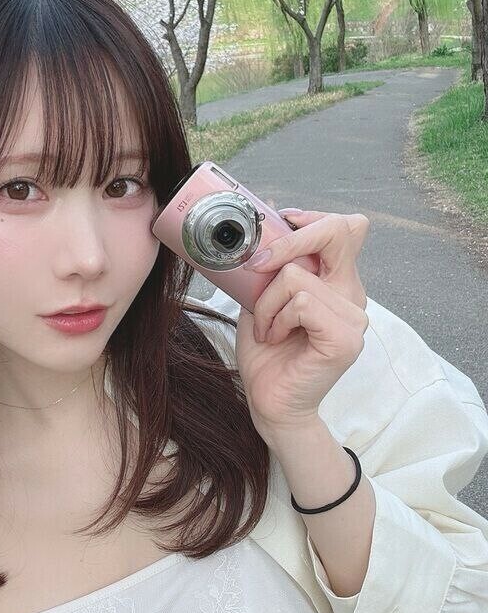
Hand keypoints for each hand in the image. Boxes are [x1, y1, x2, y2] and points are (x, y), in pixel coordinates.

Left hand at [234, 208, 370, 440]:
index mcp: (338, 283)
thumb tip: (266, 209)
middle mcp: (353, 296)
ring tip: (266, 328)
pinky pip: (302, 302)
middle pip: (338, 231)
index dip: (312, 220)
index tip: (280, 229)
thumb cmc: (266, 353)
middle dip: (289, 240)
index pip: (346, 227)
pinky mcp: (345, 338)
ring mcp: (354, 318)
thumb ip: (269, 261)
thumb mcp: (261, 297)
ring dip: (267, 302)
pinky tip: (274, 338)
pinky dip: (276, 318)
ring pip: (298, 275)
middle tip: (258, 267)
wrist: (270, 403)